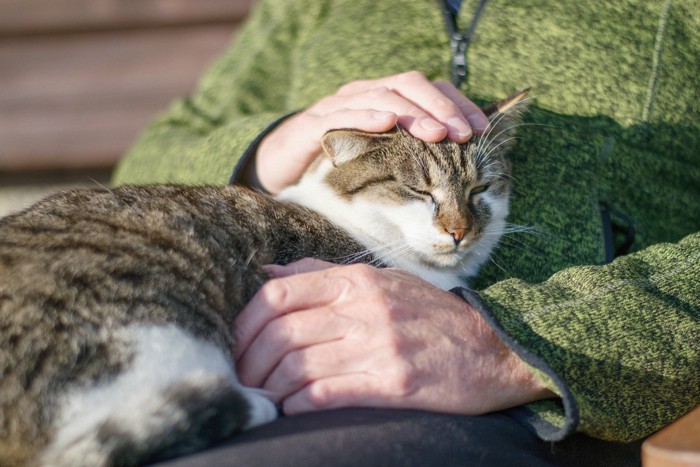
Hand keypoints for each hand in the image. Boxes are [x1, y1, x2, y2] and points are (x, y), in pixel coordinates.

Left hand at [234, 259, 554, 415]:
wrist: (494, 350)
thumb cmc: (430, 315)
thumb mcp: (382, 280)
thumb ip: (323, 273)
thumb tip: (269, 273)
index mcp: (358, 280)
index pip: (279, 293)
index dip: (244, 322)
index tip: (235, 344)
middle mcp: (365, 308)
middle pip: (281, 332)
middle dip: (249, 360)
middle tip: (240, 379)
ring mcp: (379, 346)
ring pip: (297, 365)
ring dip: (269, 387)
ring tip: (261, 398)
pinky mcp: (394, 384)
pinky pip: (327, 394)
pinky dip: (297, 404)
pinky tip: (290, 409)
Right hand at [249, 71, 488, 192]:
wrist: (280, 170)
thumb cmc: (337, 164)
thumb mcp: (380, 159)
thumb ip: (410, 156)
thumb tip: (457, 170)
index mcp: (384, 99)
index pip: (428, 89)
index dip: (457, 104)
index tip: (481, 129)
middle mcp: (364, 94)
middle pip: (409, 84)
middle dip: (441, 107)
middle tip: (463, 134)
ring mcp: (338, 106)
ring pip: (381, 95)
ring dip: (413, 113)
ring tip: (437, 134)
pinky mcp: (313, 125)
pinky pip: (342, 114)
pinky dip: (366, 115)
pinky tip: (387, 123)